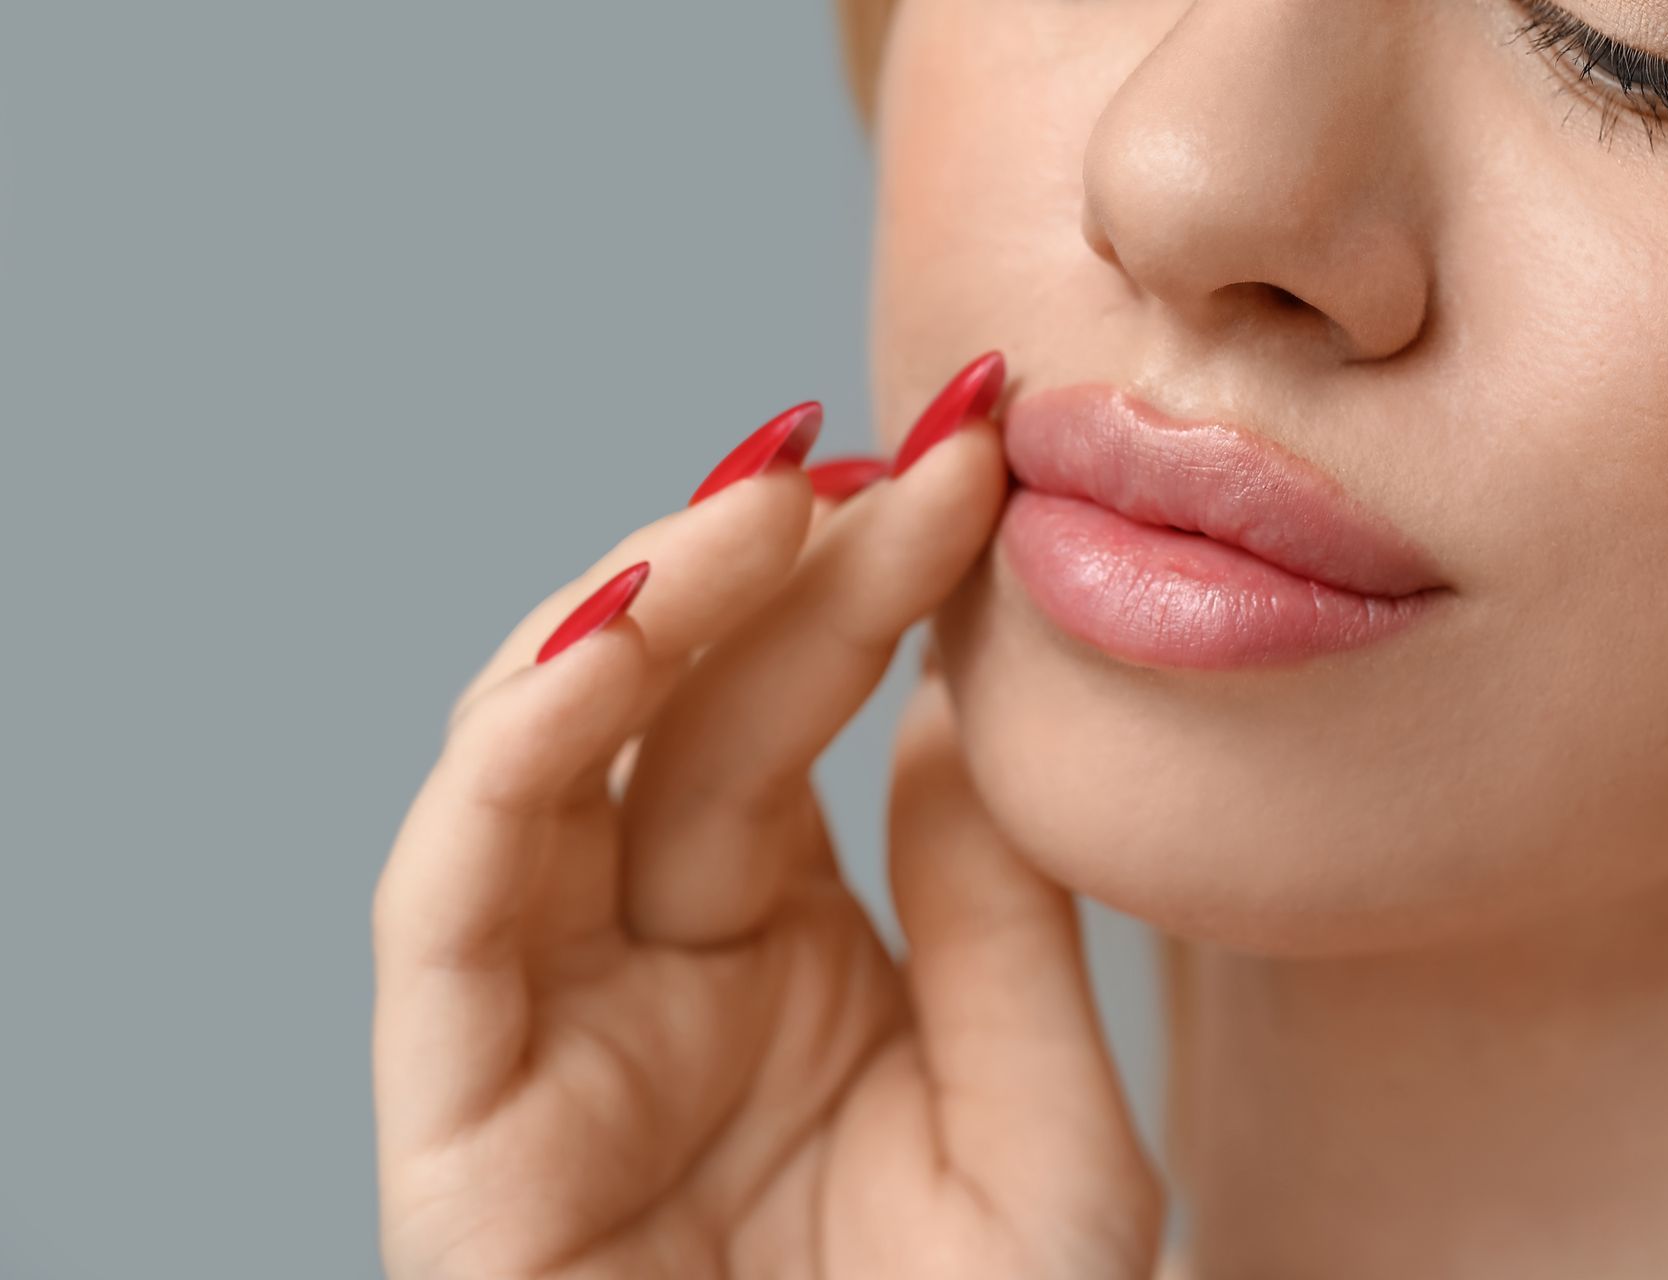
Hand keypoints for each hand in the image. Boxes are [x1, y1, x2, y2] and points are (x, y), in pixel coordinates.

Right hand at [371, 386, 1163, 1278]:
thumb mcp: (1047, 1136)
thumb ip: (1000, 926)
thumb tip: (943, 710)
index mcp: (787, 954)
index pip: (806, 720)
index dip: (879, 578)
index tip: (981, 447)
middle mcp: (656, 968)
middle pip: (686, 716)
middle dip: (779, 565)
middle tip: (898, 447)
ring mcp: (552, 1034)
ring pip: (540, 764)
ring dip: (637, 609)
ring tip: (768, 497)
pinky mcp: (457, 1126)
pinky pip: (445, 908)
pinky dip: (510, 756)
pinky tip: (621, 630)